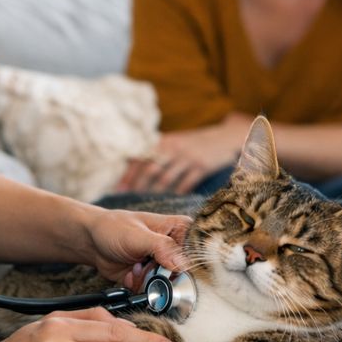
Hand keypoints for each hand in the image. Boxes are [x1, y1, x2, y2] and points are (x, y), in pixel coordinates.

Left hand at [83, 208, 189, 288]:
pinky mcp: (152, 280)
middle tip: (146, 266)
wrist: (92, 242)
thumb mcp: (138, 236)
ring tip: (134, 267)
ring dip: (149, 282)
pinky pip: (154, 293)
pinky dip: (140, 288)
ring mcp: (164, 266)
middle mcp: (176, 249)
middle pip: (186, 274)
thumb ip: (162, 247)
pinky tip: (129, 274)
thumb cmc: (114, 228)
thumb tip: (183, 264)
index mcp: (179, 230)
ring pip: (169, 287)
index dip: (193, 264)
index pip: (199, 250)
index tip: (176, 269)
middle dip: (164, 277)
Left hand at [117, 116, 249, 193]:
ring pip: (166, 178)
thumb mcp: (174, 141)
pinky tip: (170, 202)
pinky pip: (186, 183)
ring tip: (145, 204)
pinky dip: (177, 194)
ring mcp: (188, 157)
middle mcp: (173, 147)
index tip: (118, 189)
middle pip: (150, 169)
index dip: (128, 175)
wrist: (224, 137)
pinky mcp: (202, 166)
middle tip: (127, 200)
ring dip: (154, 193)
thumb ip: (155, 151)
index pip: (140, 158)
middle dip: (137, 186)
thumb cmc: (193, 143)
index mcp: (163, 141)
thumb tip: (128, 164)